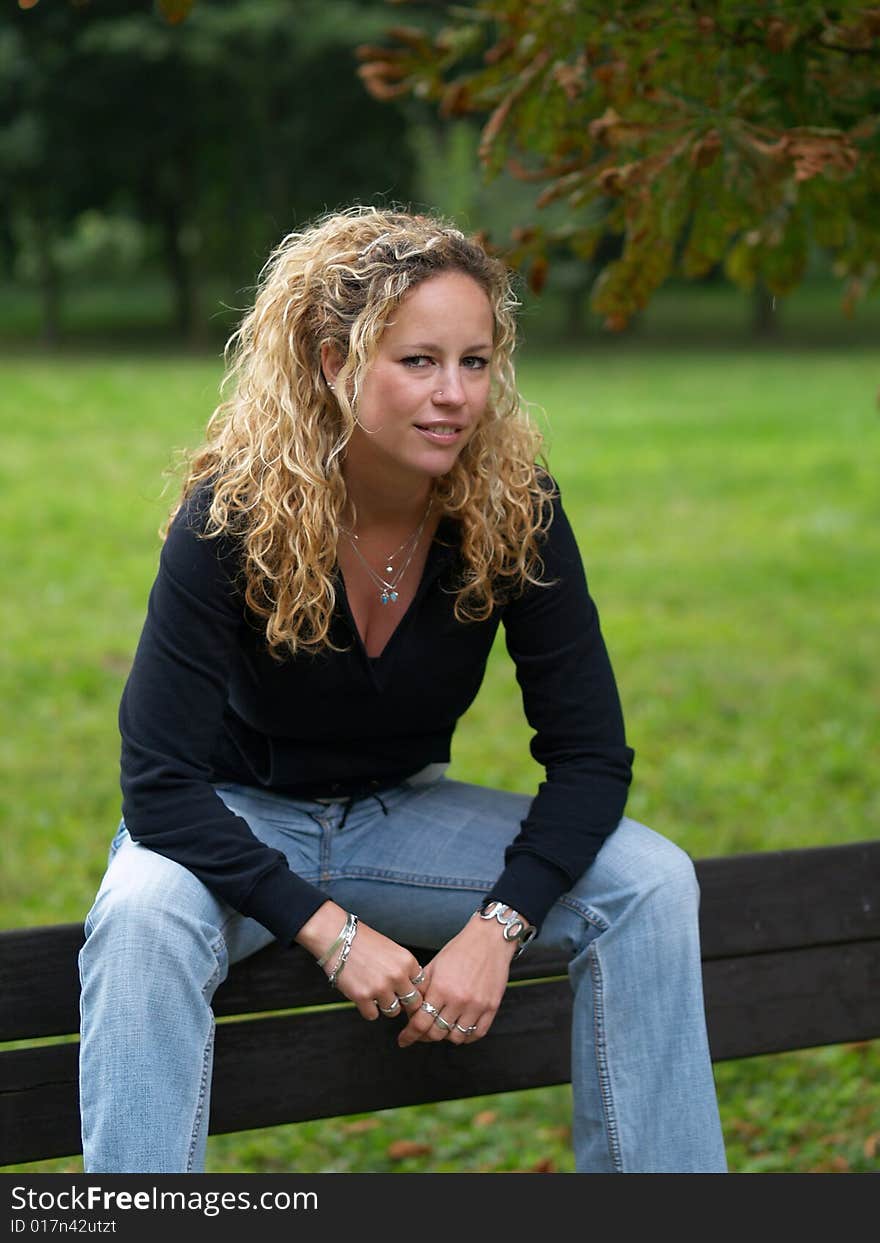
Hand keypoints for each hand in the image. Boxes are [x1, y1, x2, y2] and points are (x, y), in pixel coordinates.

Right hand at [296, 901, 424, 1020]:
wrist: (337, 937)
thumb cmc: (363, 941)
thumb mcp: (392, 950)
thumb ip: (404, 968)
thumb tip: (411, 988)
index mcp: (407, 961)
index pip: (422, 986)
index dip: (415, 990)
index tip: (407, 992)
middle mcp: (397, 976)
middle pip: (412, 1003)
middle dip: (404, 1003)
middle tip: (394, 998)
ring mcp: (380, 988)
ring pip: (393, 1012)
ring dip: (385, 1006)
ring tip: (375, 994)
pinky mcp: (362, 997)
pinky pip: (373, 1015)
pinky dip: (368, 1009)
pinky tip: (363, 997)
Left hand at [397, 912, 517, 1048]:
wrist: (489, 939)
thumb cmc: (460, 949)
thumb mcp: (434, 965)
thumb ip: (422, 989)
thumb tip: (409, 1010)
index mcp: (440, 988)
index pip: (420, 1023)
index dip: (409, 1034)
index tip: (404, 1039)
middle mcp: (458, 1000)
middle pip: (437, 1034)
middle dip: (425, 1035)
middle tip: (422, 1032)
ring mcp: (476, 1006)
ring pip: (456, 1037)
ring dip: (446, 1035)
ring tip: (443, 1027)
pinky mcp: (491, 1007)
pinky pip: (477, 1034)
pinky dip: (467, 1036)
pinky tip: (460, 1028)